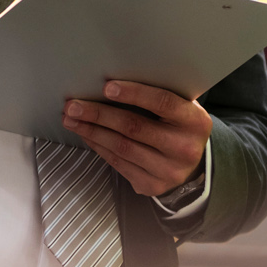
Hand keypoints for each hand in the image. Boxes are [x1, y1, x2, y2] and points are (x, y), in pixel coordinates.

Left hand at [61, 81, 211, 195]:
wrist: (194, 167)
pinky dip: (98, 146)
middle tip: (73, 105)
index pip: (162, 102)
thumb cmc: (180, 127)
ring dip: (92, 131)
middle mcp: (184, 147)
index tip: (107, 87)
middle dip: (99, 114)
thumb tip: (115, 81)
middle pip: (134, 127)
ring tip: (71, 119)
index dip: (134, 93)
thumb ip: (160, 95)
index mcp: (195, 121)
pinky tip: (86, 135)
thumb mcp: (182, 109)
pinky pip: (118, 163)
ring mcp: (168, 170)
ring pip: (122, 147)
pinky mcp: (152, 185)